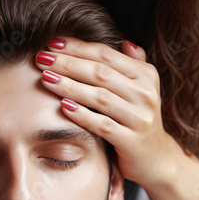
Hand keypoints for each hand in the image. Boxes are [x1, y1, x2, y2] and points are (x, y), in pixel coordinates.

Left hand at [35, 38, 179, 188]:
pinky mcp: (131, 140)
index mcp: (145, 75)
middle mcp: (145, 94)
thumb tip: (125, 41)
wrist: (157, 158)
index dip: (78, 47)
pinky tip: (63, 107)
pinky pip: (102, 125)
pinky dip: (82, 115)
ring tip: (46, 78)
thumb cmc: (138, 118)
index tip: (52, 43)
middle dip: (68, 63)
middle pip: (100, 73)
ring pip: (100, 97)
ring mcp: (139, 118)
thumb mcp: (142, 89)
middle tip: (41, 59)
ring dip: (70, 86)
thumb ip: (134, 65)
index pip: (106, 55)